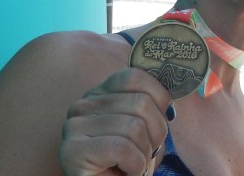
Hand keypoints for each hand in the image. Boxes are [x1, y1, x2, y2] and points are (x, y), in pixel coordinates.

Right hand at [59, 67, 173, 175]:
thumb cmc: (127, 164)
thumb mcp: (144, 128)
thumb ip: (150, 106)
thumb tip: (169, 100)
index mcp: (99, 94)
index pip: (135, 77)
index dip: (159, 97)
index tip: (164, 119)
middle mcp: (82, 105)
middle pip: (140, 102)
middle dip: (156, 132)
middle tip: (146, 152)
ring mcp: (74, 126)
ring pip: (134, 126)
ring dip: (144, 153)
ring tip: (134, 165)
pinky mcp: (73, 150)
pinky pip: (122, 148)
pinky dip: (135, 165)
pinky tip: (127, 172)